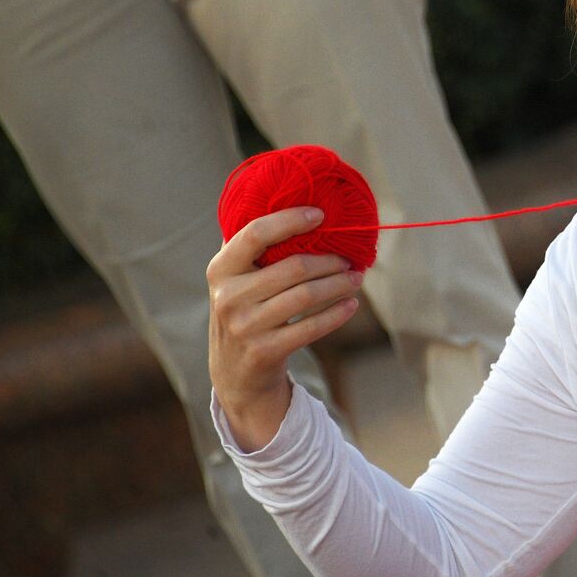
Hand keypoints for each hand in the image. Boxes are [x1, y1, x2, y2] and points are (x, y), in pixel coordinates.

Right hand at [207, 207, 361, 451]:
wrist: (234, 372)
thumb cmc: (245, 310)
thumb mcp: (236, 279)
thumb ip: (253, 246)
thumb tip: (297, 204)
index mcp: (220, 269)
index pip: (255, 234)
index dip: (290, 220)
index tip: (321, 214)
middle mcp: (228, 296)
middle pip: (294, 267)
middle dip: (329, 260)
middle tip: (349, 258)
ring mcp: (245, 326)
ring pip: (307, 295)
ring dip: (339, 284)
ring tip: (356, 277)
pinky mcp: (264, 351)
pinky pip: (311, 327)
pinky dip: (337, 313)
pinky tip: (351, 304)